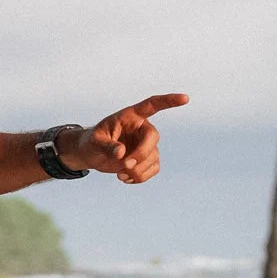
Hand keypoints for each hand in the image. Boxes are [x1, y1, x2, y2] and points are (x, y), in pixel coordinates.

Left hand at [62, 94, 189, 183]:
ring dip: (138, 170)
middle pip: (153, 138)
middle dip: (141, 154)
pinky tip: (125, 178)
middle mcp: (142, 128)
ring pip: (154, 157)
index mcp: (130, 116)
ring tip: (120, 175)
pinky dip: (140, 177)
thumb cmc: (92, 142)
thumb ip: (106, 146)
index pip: (152, 105)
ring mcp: (146, 144)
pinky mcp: (147, 158)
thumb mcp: (94, 142)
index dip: (169, 101)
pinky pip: (153, 169)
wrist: (92, 154)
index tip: (185, 99)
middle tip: (126, 165)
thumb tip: (121, 153)